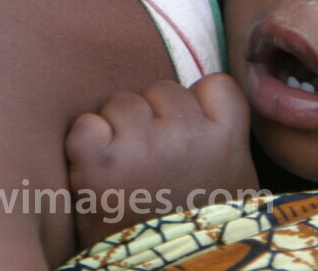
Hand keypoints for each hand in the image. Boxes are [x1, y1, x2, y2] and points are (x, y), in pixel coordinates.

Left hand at [64, 73, 259, 249]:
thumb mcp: (232, 186)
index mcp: (226, 141)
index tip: (190, 135)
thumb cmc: (198, 233)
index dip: (197, 105)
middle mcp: (186, 137)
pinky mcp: (98, 163)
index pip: (214, 84)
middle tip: (153, 165)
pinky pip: (85, 125)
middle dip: (154, 119)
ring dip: (119, 130)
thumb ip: (219, 139)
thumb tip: (197, 100)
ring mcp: (141, 147)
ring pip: (122, 103)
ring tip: (127, 174)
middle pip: (161, 90)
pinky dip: (85, 145)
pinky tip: (99, 173)